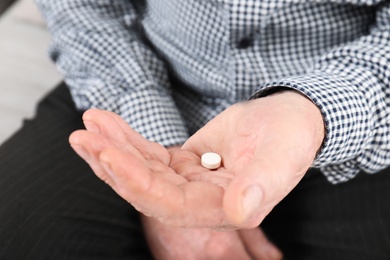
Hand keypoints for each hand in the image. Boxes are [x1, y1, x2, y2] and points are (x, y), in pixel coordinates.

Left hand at [69, 110, 281, 258]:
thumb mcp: (282, 157)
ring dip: (113, 149)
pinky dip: (127, 139)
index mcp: (225, 208)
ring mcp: (190, 183)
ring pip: (143, 172)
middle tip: (85, 137)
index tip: (108, 152)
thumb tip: (241, 212)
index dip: (138, 182)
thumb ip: (262, 185)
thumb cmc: (291, 136)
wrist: (288, 119)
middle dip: (114, 164)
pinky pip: (149, 154)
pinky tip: (105, 122)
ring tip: (88, 125)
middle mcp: (203, 202)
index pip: (171, 204)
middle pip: (148, 190)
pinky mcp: (183, 164)